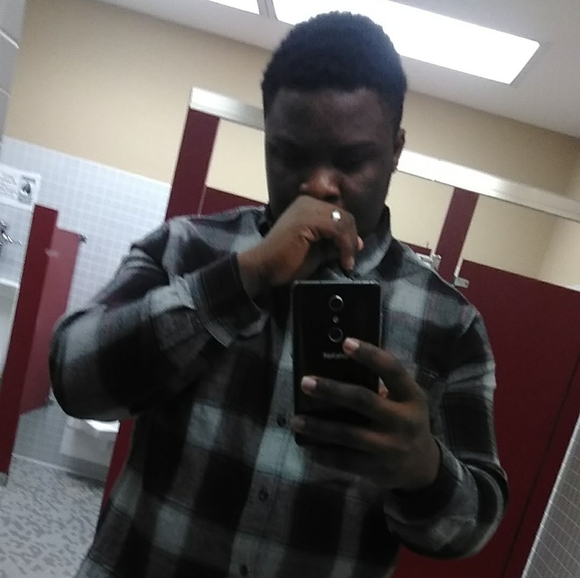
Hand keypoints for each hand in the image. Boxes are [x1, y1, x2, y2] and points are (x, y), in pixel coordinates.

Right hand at [238, 196, 362, 295]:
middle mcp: (308, 202)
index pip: (340, 214)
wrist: (263, 266)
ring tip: (346, 263)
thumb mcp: (317, 251)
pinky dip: (344, 246)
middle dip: (351, 239)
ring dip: (349, 244)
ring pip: (343, 221)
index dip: (349, 234)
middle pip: (344, 215)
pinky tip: (343, 262)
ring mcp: (307, 208)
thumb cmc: (286, 261)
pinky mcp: (308, 220)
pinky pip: (337, 229)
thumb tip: (358, 243)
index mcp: (309, 205)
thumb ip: (334, 244)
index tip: (350, 255)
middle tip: (349, 260)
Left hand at [291, 338, 440, 491]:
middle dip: (331, 390)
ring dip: (319, 427)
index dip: (370, 355)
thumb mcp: (406, 400)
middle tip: (305, 382)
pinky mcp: (378, 468)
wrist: (423, 467)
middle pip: (363, 400)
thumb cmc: (406, 421)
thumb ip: (382, 386)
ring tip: (297, 420)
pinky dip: (324, 454)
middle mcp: (403, 421)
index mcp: (411, 396)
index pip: (392, 370)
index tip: (346, 343)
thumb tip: (337, 368)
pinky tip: (308, 447)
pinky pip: (346, 460)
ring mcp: (390, 447)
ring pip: (349, 435)